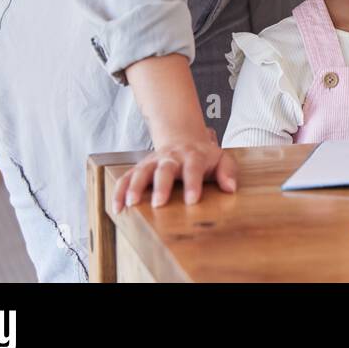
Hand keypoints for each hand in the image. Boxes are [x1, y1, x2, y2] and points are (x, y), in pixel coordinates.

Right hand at [112, 124, 237, 212]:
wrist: (183, 139)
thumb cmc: (204, 156)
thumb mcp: (221, 158)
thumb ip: (228, 171)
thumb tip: (231, 188)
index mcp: (193, 156)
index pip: (193, 168)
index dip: (193, 184)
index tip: (192, 200)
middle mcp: (171, 157)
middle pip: (165, 169)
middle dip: (161, 186)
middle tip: (159, 203)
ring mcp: (153, 162)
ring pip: (141, 171)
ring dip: (135, 187)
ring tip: (132, 203)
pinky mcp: (140, 168)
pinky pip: (126, 178)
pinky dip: (119, 191)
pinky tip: (117, 207)